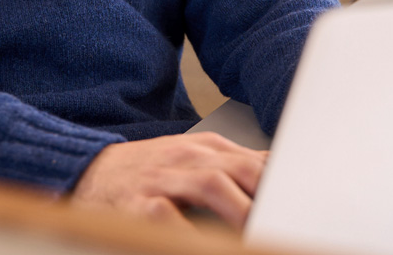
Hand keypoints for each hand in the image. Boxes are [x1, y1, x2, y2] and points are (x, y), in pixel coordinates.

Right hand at [71, 132, 266, 229]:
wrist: (89, 171)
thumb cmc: (149, 175)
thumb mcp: (194, 162)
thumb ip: (232, 169)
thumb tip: (277, 176)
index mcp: (207, 148)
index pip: (257, 161)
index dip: (283, 186)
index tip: (303, 210)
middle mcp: (189, 157)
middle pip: (242, 168)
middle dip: (268, 198)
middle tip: (285, 226)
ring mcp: (164, 178)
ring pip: (212, 185)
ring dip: (241, 212)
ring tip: (254, 237)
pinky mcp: (139, 202)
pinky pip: (169, 217)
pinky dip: (190, 233)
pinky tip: (202, 245)